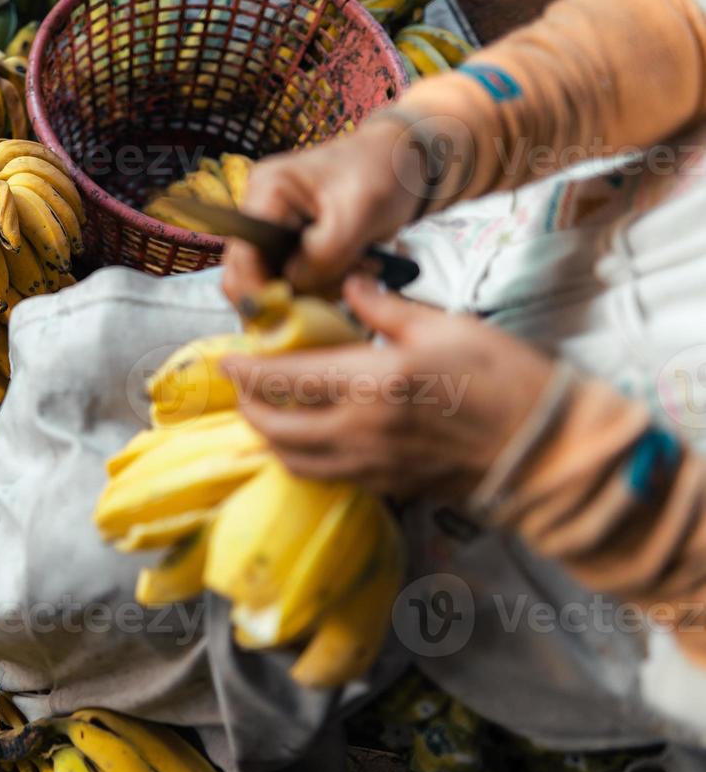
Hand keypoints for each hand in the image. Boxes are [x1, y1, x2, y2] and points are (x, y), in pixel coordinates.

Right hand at [222, 116, 426, 306]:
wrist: (403, 165)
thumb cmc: (382, 175)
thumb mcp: (358, 214)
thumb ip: (323, 254)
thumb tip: (292, 287)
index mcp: (267, 191)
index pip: (243, 255)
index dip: (258, 290)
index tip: (290, 312)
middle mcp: (261, 211)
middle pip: (250, 275)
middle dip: (292, 291)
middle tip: (338, 286)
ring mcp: (275, 230)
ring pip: (275, 284)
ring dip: (317, 288)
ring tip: (359, 268)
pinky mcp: (293, 246)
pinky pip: (296, 281)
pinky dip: (324, 284)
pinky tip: (354, 268)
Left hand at [222, 276, 555, 499]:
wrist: (545, 448)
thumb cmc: (505, 379)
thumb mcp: (445, 326)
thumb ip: (384, 309)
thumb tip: (348, 285)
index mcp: (372, 383)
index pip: (286, 380)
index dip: (249, 370)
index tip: (228, 359)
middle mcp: (360, 431)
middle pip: (276, 429)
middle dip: (248, 408)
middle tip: (242, 386)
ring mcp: (370, 465)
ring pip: (294, 460)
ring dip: (269, 438)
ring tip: (264, 413)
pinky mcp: (386, 486)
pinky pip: (324, 477)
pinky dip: (301, 459)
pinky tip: (303, 441)